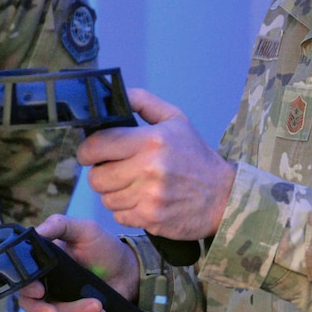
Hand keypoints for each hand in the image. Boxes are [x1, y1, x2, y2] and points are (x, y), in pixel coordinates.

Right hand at [15, 213, 137, 311]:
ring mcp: (59, 299)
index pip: (23, 277)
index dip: (26, 287)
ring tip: (98, 305)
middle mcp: (46, 282)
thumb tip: (35, 231)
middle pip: (31, 304)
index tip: (39, 290)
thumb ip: (60, 225)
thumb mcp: (84, 229)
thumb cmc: (104, 247)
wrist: (129, 270)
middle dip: (42, 311)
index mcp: (43, 261)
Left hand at [80, 89, 236, 242]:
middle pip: (97, 177)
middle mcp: (150, 168)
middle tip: (114, 171)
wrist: (223, 196)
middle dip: (101, 173)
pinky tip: (142, 201)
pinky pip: (119, 215)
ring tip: (133, 186)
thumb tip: (113, 93)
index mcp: (153, 141)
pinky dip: (126, 210)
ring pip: (106, 198)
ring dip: (114, 193)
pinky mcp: (151, 218)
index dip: (87, 150)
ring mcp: (150, 196)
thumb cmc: (196, 156)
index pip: (99, 145)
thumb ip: (144, 102)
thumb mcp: (176, 120)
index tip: (90, 153)